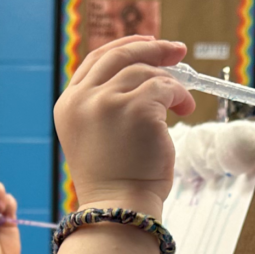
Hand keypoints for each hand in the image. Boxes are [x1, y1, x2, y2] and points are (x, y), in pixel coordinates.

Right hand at [54, 35, 195, 216]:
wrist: (120, 207)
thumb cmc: (117, 180)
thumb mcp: (99, 137)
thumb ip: (108, 106)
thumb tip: (148, 79)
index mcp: (69, 105)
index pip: (96, 61)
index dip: (125, 48)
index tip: (148, 46)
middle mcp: (83, 99)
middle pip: (119, 56)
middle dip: (152, 49)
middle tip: (178, 51)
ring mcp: (108, 102)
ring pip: (145, 72)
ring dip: (171, 83)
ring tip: (184, 104)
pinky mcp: (136, 109)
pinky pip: (164, 88)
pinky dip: (179, 95)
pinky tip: (185, 109)